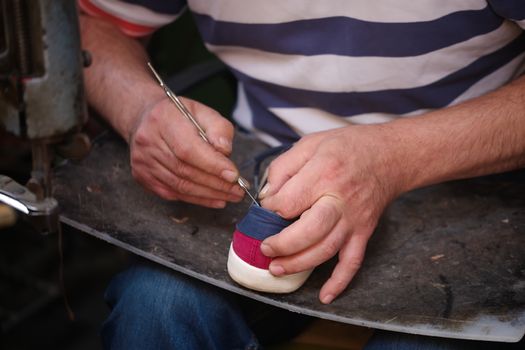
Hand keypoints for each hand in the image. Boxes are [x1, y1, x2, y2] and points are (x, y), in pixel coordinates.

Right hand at [129, 95, 244, 207]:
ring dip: (209, 194)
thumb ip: (218, 128)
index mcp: (163, 119)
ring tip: (231, 195)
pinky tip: (215, 199)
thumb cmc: (179, 115)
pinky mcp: (143, 177)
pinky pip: (173, 194)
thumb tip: (224, 152)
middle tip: (238, 189)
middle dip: (216, 183)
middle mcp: (148, 141)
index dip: (212, 165)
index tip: (234, 175)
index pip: (188, 149)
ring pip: (180, 186)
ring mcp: (143, 162)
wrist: (145, 119)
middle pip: (185, 170)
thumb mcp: (203, 111)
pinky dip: (197, 199)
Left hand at [259, 125, 404, 303]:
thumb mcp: (310, 143)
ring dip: (299, 264)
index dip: (271, 208)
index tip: (267, 207)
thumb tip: (268, 195)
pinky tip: (325, 296)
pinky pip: (353, 261)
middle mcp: (340, 199)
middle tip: (265, 248)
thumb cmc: (348, 147)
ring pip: (326, 250)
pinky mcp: (364, 232)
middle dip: (282, 244)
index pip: (288, 201)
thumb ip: (284, 167)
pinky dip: (340, 282)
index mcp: (324, 173)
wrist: (390, 155)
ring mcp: (354, 219)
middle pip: (308, 231)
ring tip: (277, 269)